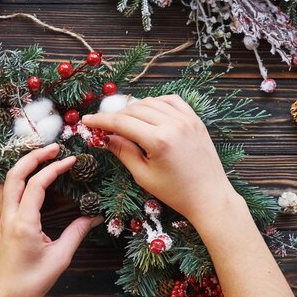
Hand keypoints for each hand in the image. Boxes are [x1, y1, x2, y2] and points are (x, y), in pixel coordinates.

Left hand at [0, 144, 102, 296]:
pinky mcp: (4, 222)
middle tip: (55, 147)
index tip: (72, 160)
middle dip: (34, 156)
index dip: (54, 168)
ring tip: (44, 156)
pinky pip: (7, 191)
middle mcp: (10, 216)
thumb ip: (77, 232)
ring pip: (8, 180)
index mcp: (24, 223)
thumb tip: (96, 216)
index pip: (37, 184)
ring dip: (24, 164)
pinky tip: (30, 176)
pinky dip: (18, 177)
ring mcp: (4, 218)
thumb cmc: (31, 282)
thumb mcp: (60, 258)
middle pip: (15, 174)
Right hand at [82, 95, 241, 224]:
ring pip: (152, 101)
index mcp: (159, 140)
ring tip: (125, 121)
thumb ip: (123, 152)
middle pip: (135, 109)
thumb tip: (104, 137)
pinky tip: (149, 111)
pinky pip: (171, 100)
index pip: (121, 122)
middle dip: (116, 115)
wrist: (209, 196)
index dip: (100, 120)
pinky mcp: (195, 119)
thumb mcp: (143, 175)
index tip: (86, 121)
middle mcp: (173, 124)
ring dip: (134, 108)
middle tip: (104, 125)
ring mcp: (187, 119)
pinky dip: (156, 102)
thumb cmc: (175, 192)